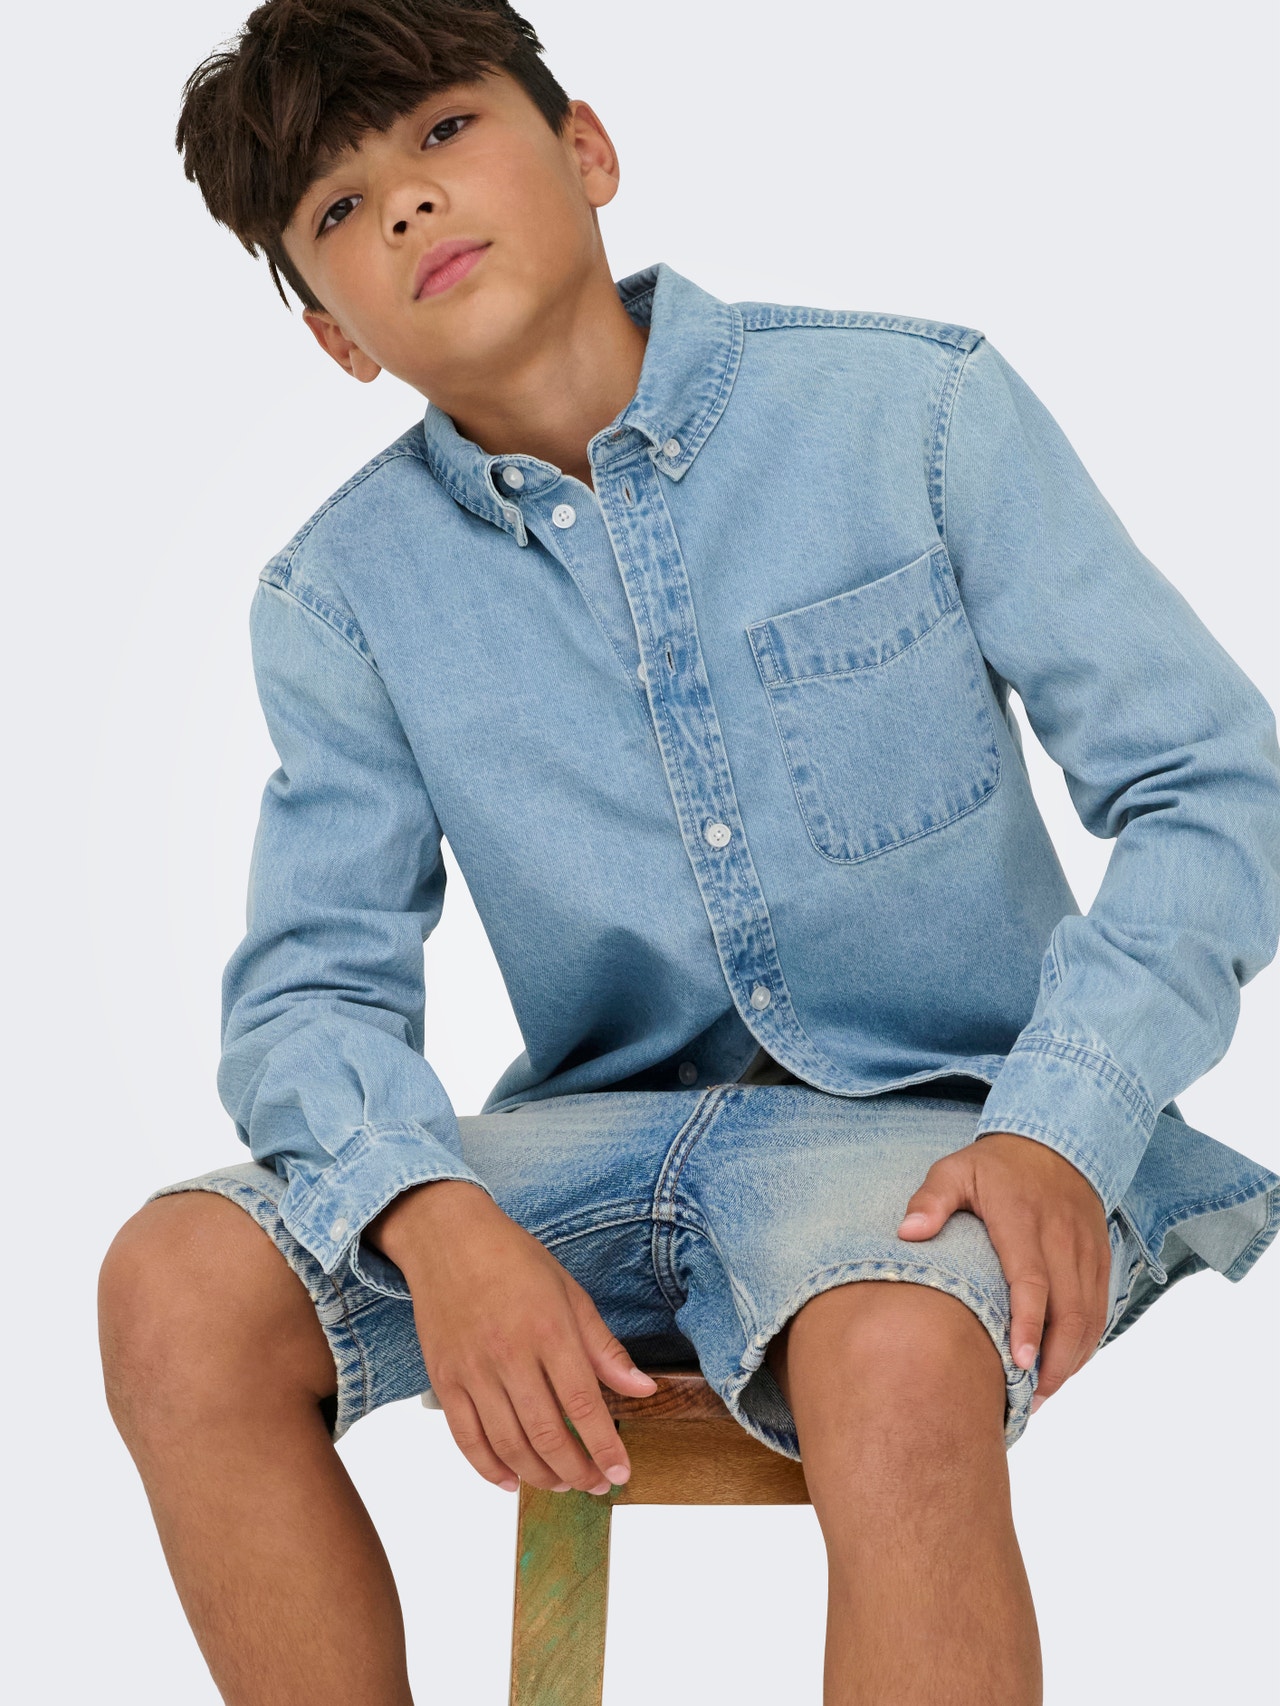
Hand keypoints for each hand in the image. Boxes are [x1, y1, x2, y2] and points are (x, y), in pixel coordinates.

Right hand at [365, 1180, 656, 1492]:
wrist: (448, 1239)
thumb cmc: (513, 1260)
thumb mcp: (570, 1293)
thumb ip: (604, 1348)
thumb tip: (643, 1388)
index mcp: (549, 1331)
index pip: (583, 1405)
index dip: (604, 1447)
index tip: (621, 1472)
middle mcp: (509, 1356)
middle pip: (547, 1434)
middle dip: (577, 1470)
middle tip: (595, 1484)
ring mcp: (472, 1371)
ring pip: (509, 1445)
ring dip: (539, 1475)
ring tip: (561, 1483)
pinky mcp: (444, 1380)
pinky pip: (466, 1439)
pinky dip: (489, 1468)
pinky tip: (511, 1479)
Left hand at [895, 1131, 1109, 1412]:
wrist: (1056, 1144)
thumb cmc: (995, 1166)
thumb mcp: (955, 1170)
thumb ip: (931, 1201)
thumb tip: (907, 1234)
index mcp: (1021, 1218)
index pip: (1031, 1279)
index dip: (1028, 1325)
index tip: (1018, 1365)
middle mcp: (1061, 1238)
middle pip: (1068, 1310)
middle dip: (1053, 1362)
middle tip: (1028, 1399)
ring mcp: (1086, 1251)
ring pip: (1089, 1317)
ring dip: (1070, 1361)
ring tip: (1042, 1395)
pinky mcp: (1101, 1260)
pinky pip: (1100, 1310)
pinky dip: (1085, 1345)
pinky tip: (1063, 1368)